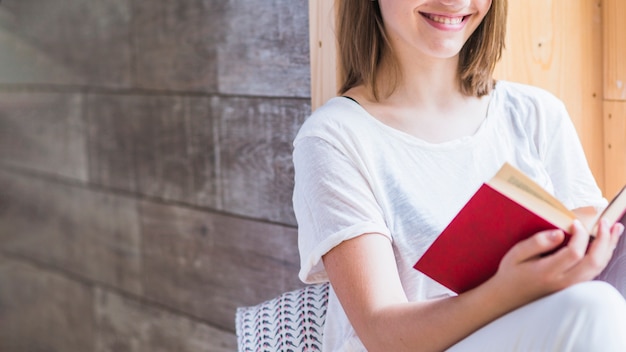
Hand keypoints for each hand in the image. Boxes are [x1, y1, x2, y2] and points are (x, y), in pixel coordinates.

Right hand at [488, 219, 623, 306]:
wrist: (509, 297)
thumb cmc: (511, 273)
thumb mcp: (516, 254)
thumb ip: (537, 242)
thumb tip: (559, 233)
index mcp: (548, 272)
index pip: (575, 252)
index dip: (580, 235)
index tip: (575, 222)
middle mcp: (563, 281)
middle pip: (594, 261)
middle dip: (604, 239)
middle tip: (606, 222)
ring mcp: (570, 286)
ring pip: (598, 267)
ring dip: (609, 247)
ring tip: (615, 229)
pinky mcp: (573, 286)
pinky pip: (594, 271)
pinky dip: (604, 256)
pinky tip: (605, 244)